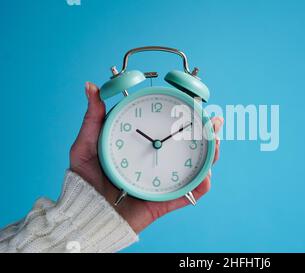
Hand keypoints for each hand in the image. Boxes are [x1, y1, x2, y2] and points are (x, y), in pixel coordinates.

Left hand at [70, 82, 222, 232]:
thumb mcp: (86, 144)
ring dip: (212, 154)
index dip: (188, 117)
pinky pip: (191, 193)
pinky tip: (206, 171)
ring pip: (198, 167)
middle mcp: (159, 164)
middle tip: (214, 121)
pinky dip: (202, 183)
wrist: (86, 212)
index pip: (170, 131)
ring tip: (215, 140)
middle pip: (192, 147)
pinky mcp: (167, 201)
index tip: (196, 103)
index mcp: (145, 149)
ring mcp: (166, 182)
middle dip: (209, 134)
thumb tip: (90, 86)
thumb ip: (93, 117)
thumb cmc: (85, 180)